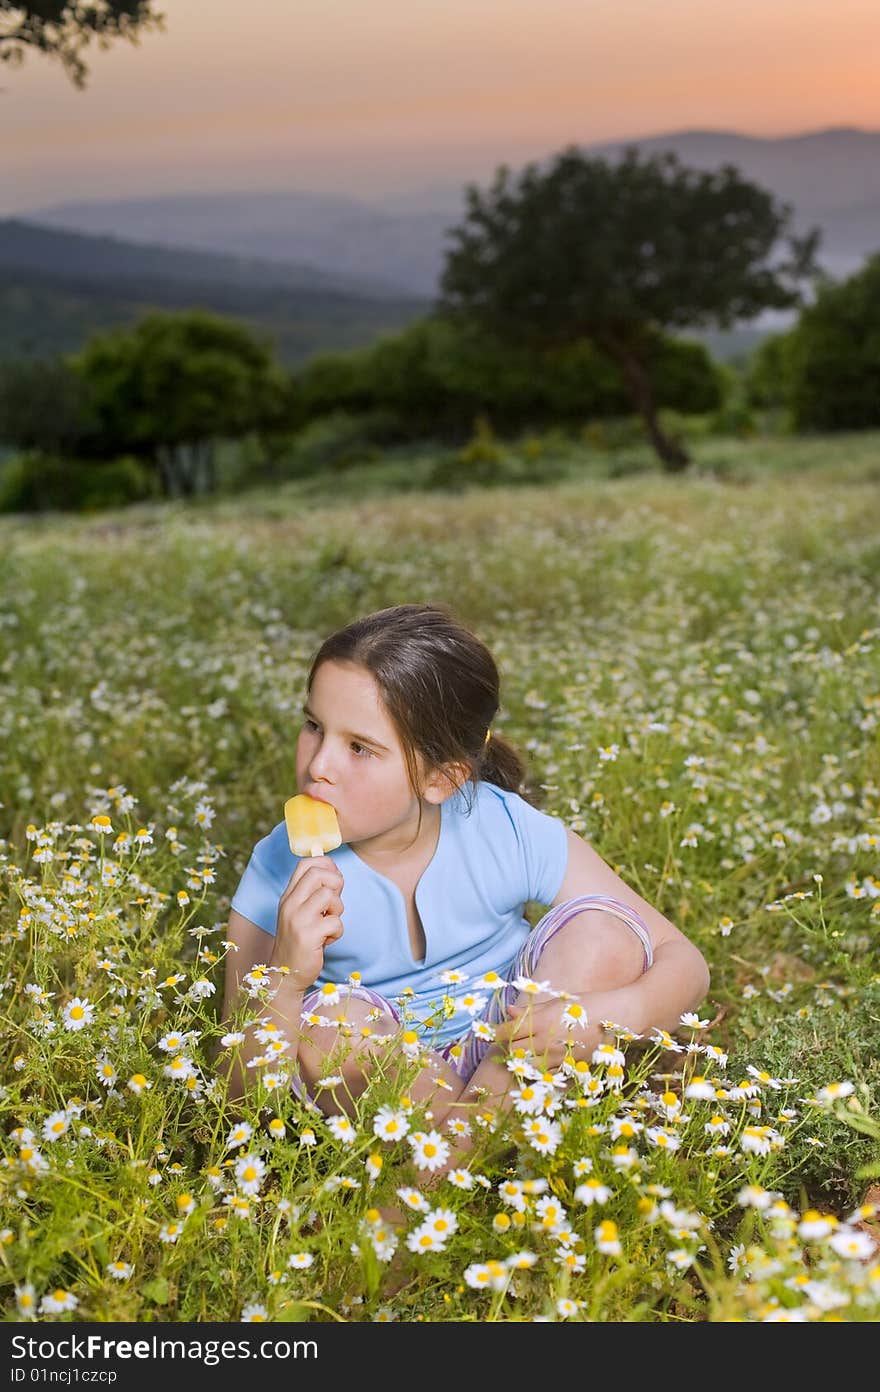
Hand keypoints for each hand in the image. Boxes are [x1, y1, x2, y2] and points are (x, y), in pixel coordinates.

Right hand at [271, 854, 343, 990]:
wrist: (285, 975)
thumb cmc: (299, 942)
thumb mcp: (300, 914)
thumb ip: (313, 894)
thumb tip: (335, 873)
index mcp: (288, 896)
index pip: (305, 864)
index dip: (326, 864)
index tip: (334, 879)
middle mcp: (290, 904)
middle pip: (318, 873)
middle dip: (336, 883)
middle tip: (334, 902)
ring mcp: (298, 919)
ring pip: (329, 895)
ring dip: (338, 909)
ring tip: (329, 923)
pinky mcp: (308, 936)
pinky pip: (336, 922)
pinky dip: (337, 931)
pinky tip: (327, 940)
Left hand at [493, 991, 611, 1069]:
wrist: (620, 1018)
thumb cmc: (589, 1004)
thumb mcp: (559, 1002)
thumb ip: (532, 1010)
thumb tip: (509, 1011)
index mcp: (543, 1022)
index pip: (509, 1032)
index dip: (494, 1033)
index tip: (486, 1033)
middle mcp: (548, 1042)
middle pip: (514, 1051)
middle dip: (507, 1046)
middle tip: (507, 1040)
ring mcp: (559, 1057)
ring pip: (528, 1065)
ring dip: (521, 1059)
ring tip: (522, 1052)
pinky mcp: (569, 1067)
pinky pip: (546, 1073)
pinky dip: (538, 1068)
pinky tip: (539, 1061)